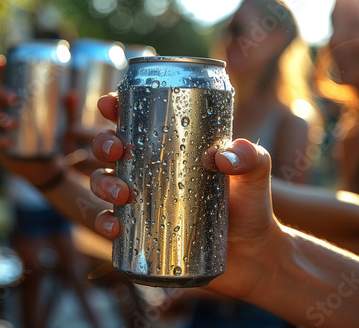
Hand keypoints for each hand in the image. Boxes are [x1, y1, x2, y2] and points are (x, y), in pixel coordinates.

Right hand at [0, 55, 62, 185]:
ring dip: (1, 119)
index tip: (1, 61)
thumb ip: (69, 111)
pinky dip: (1, 141)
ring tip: (13, 123)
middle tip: (16, 99)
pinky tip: (9, 142)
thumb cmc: (54, 141)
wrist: (49, 169)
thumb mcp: (66, 125)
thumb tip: (72, 94)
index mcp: (10, 103)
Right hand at [90, 94, 284, 299]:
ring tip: (122, 195)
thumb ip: (251, 157)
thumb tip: (224, 157)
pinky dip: (104, 223)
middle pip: (112, 148)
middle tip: (117, 150)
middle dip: (104, 143)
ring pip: (105, 183)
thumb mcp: (256, 173)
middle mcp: (152, 169)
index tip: (108, 105)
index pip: (138, 119)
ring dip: (102, 184)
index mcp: (173, 145)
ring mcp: (144, 200)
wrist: (252, 253)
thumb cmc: (250, 204)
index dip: (116, 108)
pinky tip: (114, 228)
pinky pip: (112, 223)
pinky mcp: (142, 230)